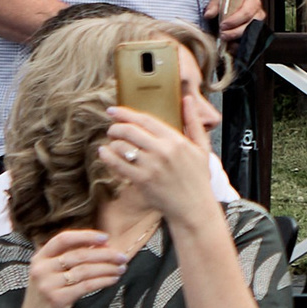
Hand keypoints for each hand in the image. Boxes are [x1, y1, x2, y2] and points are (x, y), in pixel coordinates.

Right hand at [16, 227, 126, 307]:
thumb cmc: (47, 299)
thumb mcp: (50, 275)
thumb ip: (68, 260)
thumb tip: (101, 246)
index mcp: (39, 258)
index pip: (63, 239)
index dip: (85, 236)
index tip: (105, 238)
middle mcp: (41, 269)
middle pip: (79, 255)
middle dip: (105, 254)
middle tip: (123, 257)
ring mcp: (48, 284)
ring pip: (85, 270)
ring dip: (107, 268)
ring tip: (121, 269)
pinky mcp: (57, 299)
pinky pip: (86, 286)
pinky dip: (103, 281)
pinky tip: (113, 280)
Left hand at [102, 105, 217, 222]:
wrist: (194, 208)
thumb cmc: (198, 179)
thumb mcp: (202, 148)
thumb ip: (193, 122)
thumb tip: (187, 99)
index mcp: (176, 140)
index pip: (146, 120)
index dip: (126, 113)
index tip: (113, 110)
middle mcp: (163, 151)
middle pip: (129, 130)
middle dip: (116, 127)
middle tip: (112, 129)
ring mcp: (151, 166)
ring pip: (121, 146)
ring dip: (112, 143)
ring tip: (112, 144)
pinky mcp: (142, 181)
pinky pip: (118, 164)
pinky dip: (107, 156)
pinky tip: (104, 153)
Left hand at [215, 0, 264, 46]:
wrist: (230, 10)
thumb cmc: (227, 4)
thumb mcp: (220, 0)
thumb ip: (214, 6)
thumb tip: (208, 15)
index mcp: (252, 3)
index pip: (246, 12)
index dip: (234, 20)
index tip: (222, 25)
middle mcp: (259, 15)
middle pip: (250, 26)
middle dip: (234, 32)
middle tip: (222, 35)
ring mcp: (258, 28)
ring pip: (250, 37)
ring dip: (235, 40)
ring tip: (224, 40)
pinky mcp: (255, 38)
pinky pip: (249, 45)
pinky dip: (238, 47)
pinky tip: (229, 46)